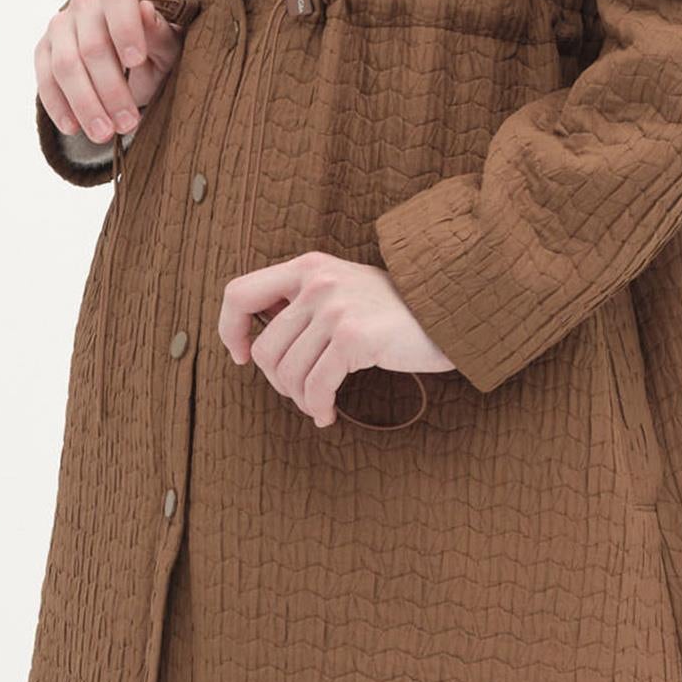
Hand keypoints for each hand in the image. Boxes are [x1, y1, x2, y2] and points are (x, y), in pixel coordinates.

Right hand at [37, 0, 182, 146]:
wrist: (127, 65)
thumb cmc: (153, 53)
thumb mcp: (166, 48)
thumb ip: (160, 33)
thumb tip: (147, 10)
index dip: (125, 29)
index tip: (135, 61)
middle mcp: (85, 3)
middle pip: (92, 46)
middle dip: (111, 90)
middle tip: (127, 123)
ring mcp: (60, 26)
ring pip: (65, 66)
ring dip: (85, 104)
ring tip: (103, 134)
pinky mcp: (43, 51)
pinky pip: (45, 79)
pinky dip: (58, 106)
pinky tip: (73, 128)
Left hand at [218, 251, 453, 429]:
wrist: (450, 312)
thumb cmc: (396, 311)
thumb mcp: (344, 289)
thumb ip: (302, 302)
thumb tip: (256, 339)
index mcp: (307, 267)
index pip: (239, 294)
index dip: (231, 331)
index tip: (244, 356)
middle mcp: (317, 282)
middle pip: (265, 349)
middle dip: (278, 383)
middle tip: (301, 393)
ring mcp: (335, 308)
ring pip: (287, 373)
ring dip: (300, 400)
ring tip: (319, 405)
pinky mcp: (354, 337)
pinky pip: (316, 386)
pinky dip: (318, 408)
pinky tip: (328, 414)